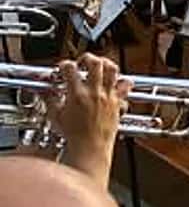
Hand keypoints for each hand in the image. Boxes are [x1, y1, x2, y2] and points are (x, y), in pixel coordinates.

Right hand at [50, 54, 131, 184]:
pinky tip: (118, 82)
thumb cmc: (74, 136)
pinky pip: (125, 88)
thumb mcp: (56, 116)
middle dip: (88, 58)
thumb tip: (45, 90)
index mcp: (77, 94)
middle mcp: (95, 92)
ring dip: (107, 64)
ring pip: (113, 70)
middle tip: (84, 61)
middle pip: (96, 63)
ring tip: (101, 65)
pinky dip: (123, 82)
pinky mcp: (117, 103)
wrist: (91, 148)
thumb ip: (50, 99)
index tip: (63, 68)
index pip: (70, 69)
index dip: (65, 65)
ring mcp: (108, 97)